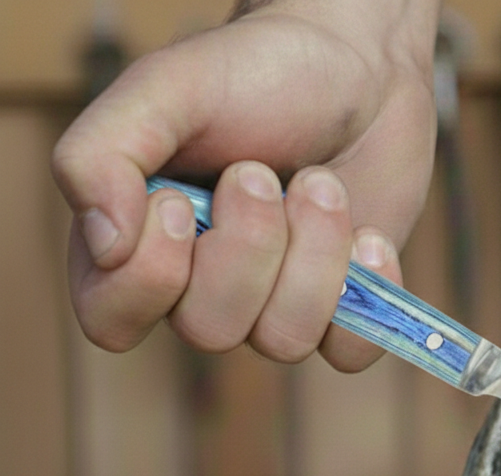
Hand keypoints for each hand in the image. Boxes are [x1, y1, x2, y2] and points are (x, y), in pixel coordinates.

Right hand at [51, 0, 436, 369]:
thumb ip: (101, 154)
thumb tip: (104, 245)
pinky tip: (370, 236)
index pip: (112, 320)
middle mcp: (202, 285)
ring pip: (284, 341)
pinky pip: (349, 354)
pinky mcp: (343, 309)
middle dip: (249, 247)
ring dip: (314, 254)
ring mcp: (275, 301)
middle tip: (260, 173)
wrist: (360, 67)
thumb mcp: (164, 87)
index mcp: (137, 241)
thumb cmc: (256, 72)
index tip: (177, 200)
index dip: (150, 276)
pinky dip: (369, 295)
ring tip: (322, 184)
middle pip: (209, 330)